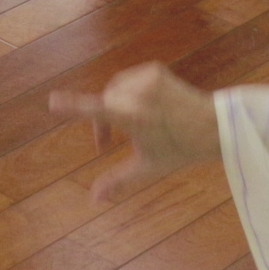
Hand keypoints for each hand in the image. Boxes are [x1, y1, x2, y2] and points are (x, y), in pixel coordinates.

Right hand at [49, 62, 221, 204]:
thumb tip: (93, 199)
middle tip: (104, 143)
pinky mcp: (154, 69)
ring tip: (125, 124)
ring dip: (113, 105)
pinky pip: (128, 80)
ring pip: (114, 90)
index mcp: (134, 118)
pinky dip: (127, 92)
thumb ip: (117, 181)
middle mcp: (139, 95)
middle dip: (101, 121)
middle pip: (104, 103)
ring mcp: (147, 78)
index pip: (97, 111)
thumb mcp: (148, 168)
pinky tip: (142, 107)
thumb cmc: (181, 150)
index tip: (53, 102)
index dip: (72, 107)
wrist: (215, 126)